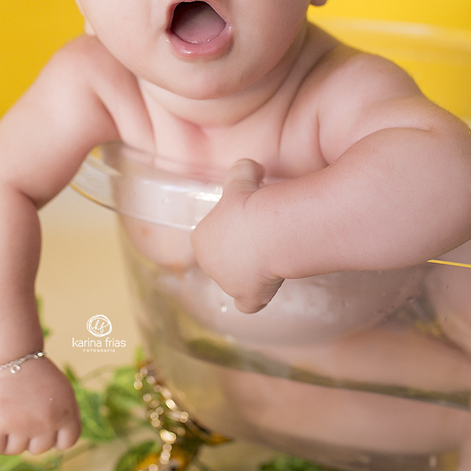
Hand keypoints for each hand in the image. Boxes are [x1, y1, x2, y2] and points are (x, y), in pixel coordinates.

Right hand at [0, 357, 80, 456]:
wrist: (9, 355)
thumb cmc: (33, 374)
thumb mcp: (62, 392)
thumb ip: (65, 418)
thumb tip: (58, 444)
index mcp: (67, 414)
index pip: (64, 443)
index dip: (52, 434)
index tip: (43, 417)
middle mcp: (46, 422)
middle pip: (37, 449)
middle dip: (28, 433)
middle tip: (20, 408)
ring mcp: (21, 425)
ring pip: (13, 450)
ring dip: (7, 435)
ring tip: (5, 409)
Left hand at [189, 159, 282, 313]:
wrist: (266, 229)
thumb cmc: (249, 203)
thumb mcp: (241, 177)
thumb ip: (242, 170)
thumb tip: (252, 166)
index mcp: (200, 239)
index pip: (211, 239)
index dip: (229, 231)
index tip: (247, 223)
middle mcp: (208, 265)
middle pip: (221, 262)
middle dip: (237, 253)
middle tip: (261, 240)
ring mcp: (227, 284)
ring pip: (235, 281)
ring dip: (248, 274)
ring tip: (270, 259)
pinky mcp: (247, 297)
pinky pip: (248, 305)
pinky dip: (256, 299)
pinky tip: (266, 290)